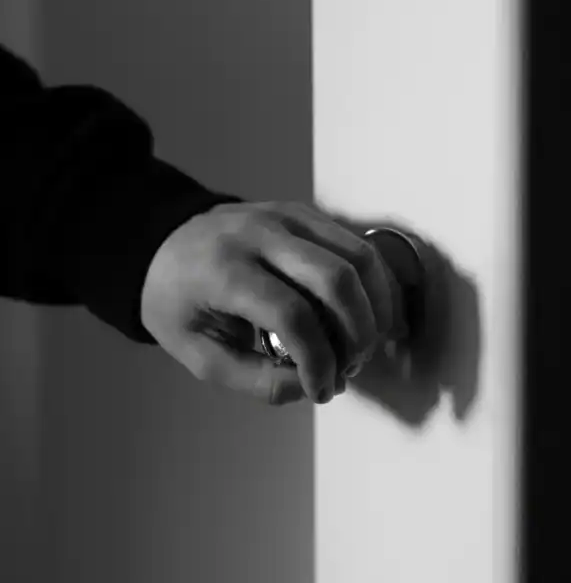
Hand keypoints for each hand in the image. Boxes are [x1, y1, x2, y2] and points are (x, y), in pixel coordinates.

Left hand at [140, 201, 405, 404]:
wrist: (164, 245)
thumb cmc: (177, 301)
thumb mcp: (200, 355)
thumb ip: (257, 380)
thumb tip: (312, 386)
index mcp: (223, 270)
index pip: (291, 314)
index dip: (318, 360)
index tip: (321, 389)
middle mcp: (259, 234)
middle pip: (336, 278)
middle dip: (358, 332)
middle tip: (351, 365)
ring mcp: (286, 217)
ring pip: (357, 256)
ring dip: (374, 307)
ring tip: (363, 343)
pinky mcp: (304, 214)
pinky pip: (355, 245)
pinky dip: (371, 283)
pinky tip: (365, 313)